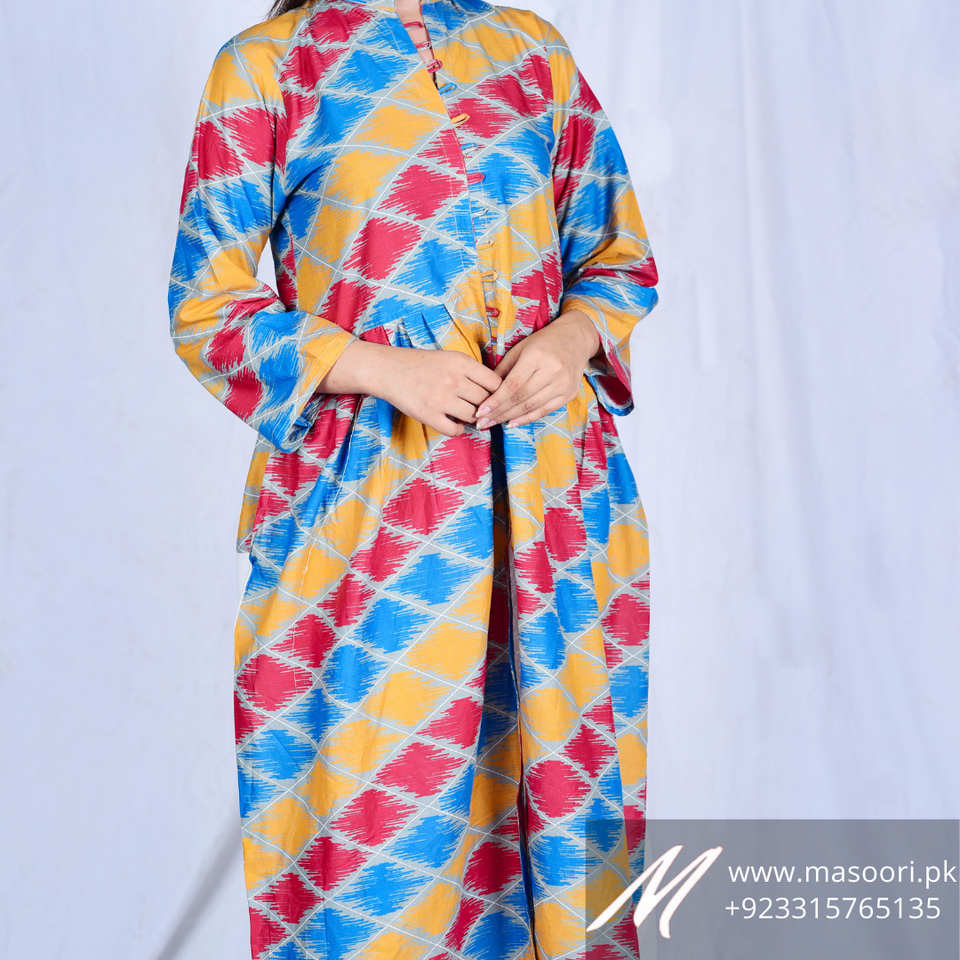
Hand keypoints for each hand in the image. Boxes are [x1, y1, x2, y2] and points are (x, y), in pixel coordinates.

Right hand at [318, 340, 501, 437]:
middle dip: (485, 407)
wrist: (388, 370)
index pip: (495, 383)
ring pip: (473, 417)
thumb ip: (471, 371)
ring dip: (472, 419)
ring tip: (465, 414)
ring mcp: (441, 399)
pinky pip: (455, 430)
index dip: (498, 393)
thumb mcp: (450, 358)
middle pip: (486, 401)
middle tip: (480, 409)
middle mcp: (454, 380)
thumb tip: (494, 390)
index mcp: (462, 363)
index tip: (493, 397)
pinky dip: (458, 430)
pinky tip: (453, 423)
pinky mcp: (428, 415)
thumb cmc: (421, 363)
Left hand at [475, 310, 600, 428]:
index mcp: (536, 356)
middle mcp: (552, 370)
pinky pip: (544, 411)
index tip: (480, 412)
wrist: (575, 339)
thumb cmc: (543, 342)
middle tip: (482, 423)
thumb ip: (504, 369)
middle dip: (499, 412)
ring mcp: (562, 384)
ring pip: (531, 407)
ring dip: (510, 417)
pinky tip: (512, 423)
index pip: (512, 385)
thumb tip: (486, 391)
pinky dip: (527, 418)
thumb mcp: (519, 349)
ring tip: (493, 423)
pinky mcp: (569, 394)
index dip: (495, 401)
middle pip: (521, 398)